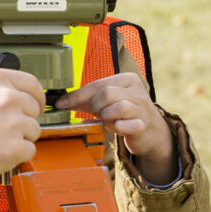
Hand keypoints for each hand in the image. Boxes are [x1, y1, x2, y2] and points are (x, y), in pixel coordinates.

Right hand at [0, 69, 44, 179]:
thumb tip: (10, 89)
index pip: (32, 83)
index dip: (36, 96)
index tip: (36, 103)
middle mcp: (8, 98)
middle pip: (33, 108)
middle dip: (24, 118)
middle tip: (5, 127)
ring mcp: (14, 123)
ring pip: (34, 130)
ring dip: (21, 136)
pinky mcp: (16, 147)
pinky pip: (29, 149)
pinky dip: (18, 153)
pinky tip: (0, 150)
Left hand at [54, 73, 175, 180]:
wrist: (150, 132)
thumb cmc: (124, 113)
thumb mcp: (105, 102)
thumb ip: (84, 100)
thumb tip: (60, 101)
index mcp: (126, 79)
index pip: (97, 84)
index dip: (77, 95)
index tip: (61, 103)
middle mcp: (136, 90)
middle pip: (106, 94)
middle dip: (96, 106)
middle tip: (99, 112)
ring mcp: (142, 107)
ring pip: (117, 107)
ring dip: (107, 117)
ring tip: (110, 120)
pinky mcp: (144, 124)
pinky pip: (125, 125)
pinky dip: (117, 128)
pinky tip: (120, 128)